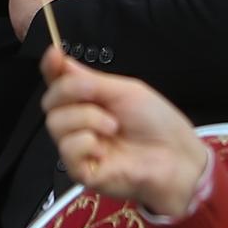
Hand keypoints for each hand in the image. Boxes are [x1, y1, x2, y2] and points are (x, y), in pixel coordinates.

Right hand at [40, 47, 211, 216]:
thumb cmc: (157, 123)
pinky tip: (104, 150)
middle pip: (50, 101)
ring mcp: (79, 148)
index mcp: (89, 100)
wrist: (177, 157)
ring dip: (86, 119)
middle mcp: (79, 123)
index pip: (58, 82)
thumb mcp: (125, 91)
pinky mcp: (81, 172)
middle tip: (99, 98)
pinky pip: (67, 150)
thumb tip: (59, 59)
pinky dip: (85, 143)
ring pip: (56, 124)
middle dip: (71, 92)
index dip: (51, 67)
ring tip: (113, 127)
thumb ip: (89, 78)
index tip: (54, 55)